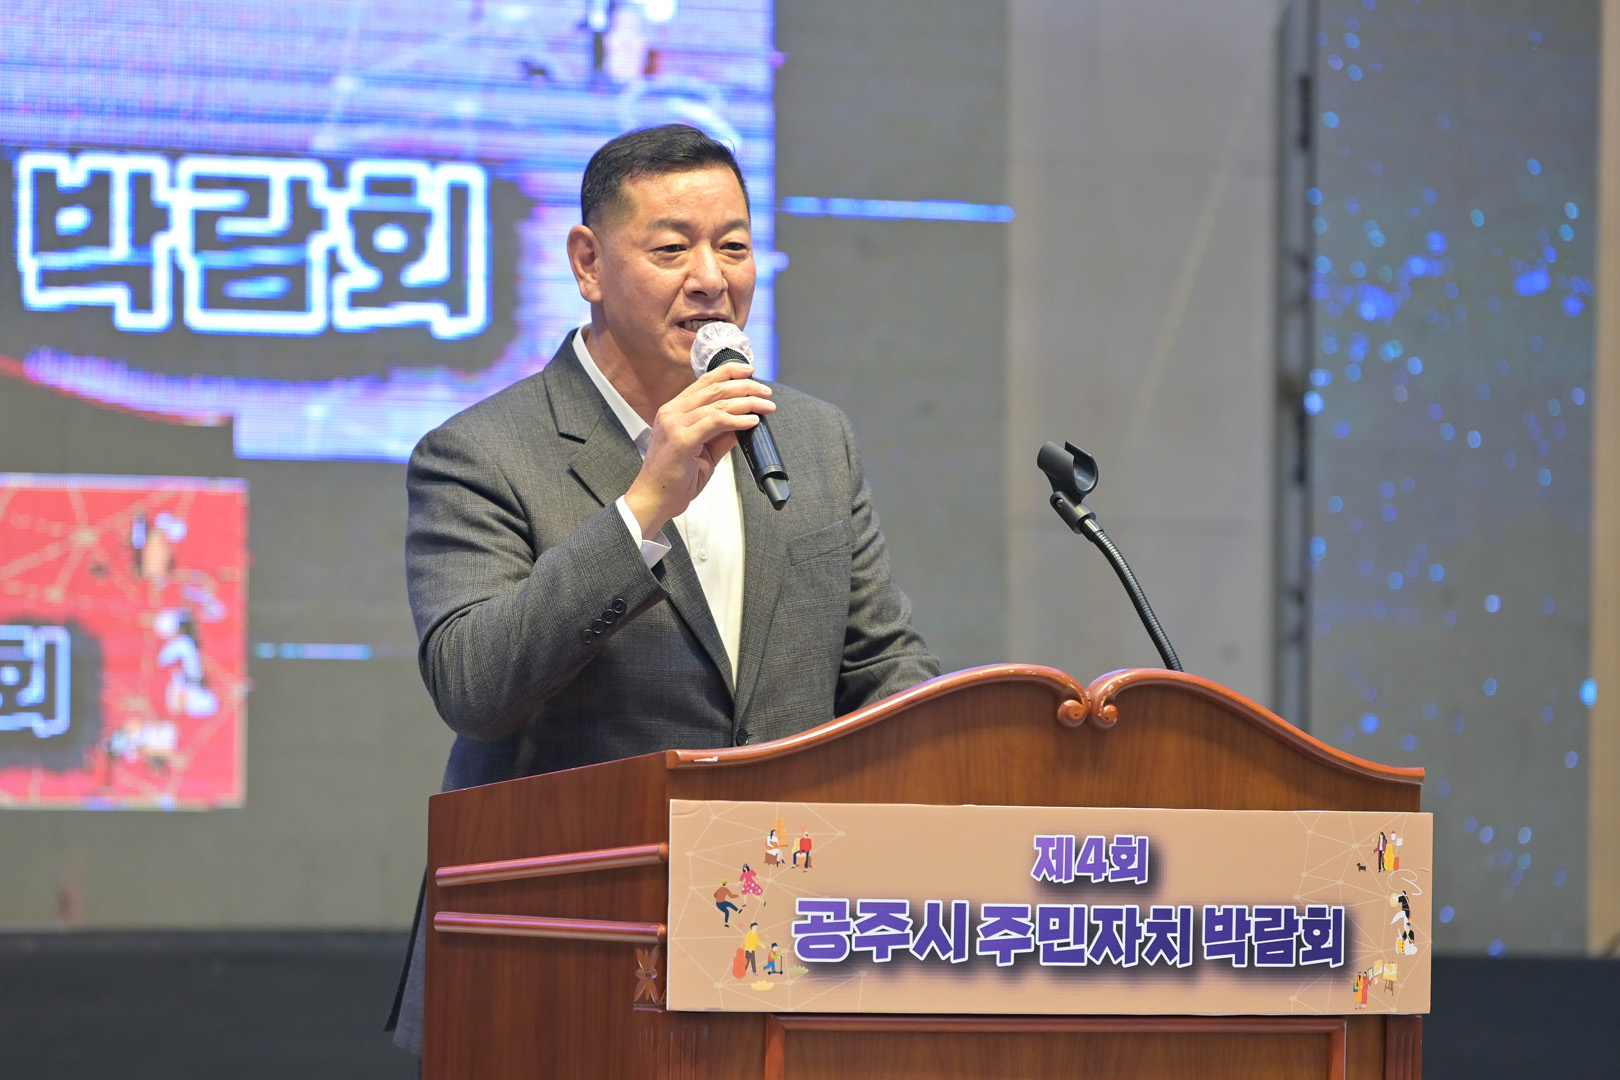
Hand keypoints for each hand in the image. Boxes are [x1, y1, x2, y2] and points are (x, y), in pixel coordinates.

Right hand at [623, 363, 773, 537]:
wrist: (654, 501)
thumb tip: (744, 422)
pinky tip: (751, 421)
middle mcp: (672, 413)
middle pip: (714, 388)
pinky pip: (715, 422)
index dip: (728, 372)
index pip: (703, 383)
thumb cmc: (674, 480)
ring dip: (747, 403)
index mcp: (673, 412)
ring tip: (766, 406)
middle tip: (765, 392)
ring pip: (717, 403)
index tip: (748, 372)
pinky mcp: (681, 440)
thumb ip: (721, 435)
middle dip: (744, 386)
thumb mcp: (703, 452)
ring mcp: (675, 424)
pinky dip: (736, 419)